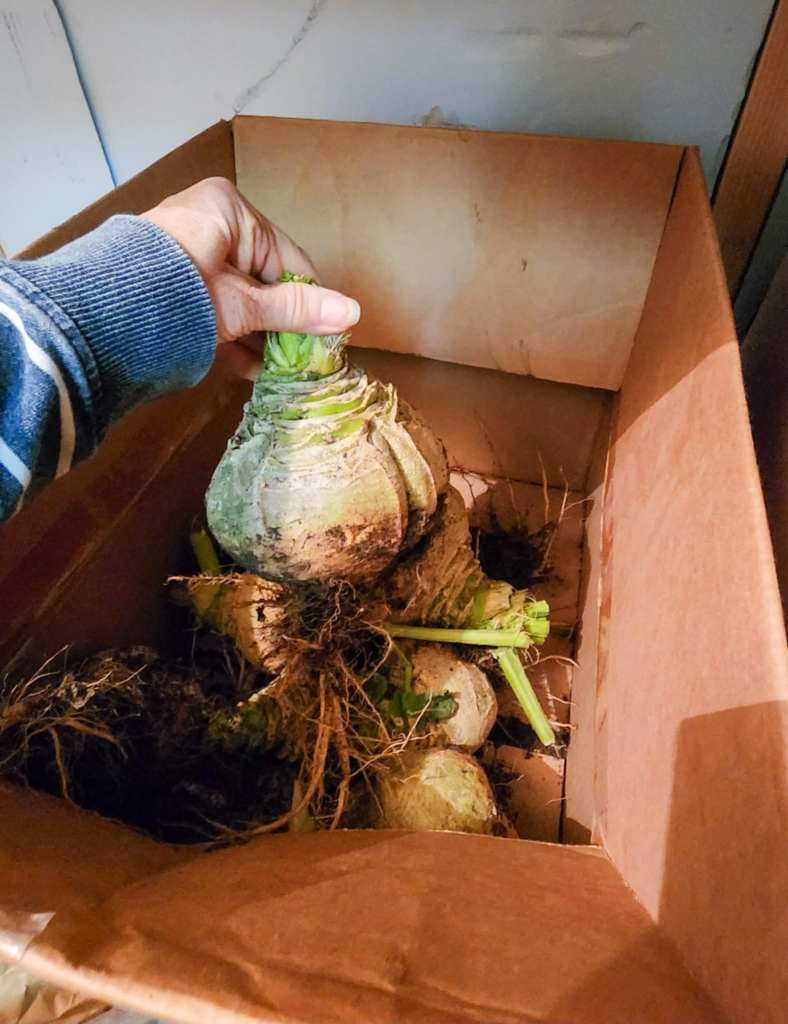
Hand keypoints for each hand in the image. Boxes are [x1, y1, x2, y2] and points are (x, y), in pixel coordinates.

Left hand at [142, 177, 359, 377]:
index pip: (288, 258)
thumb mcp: (244, 304)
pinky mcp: (171, 287)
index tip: (326, 337)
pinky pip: (215, 311)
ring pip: (240, 299)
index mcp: (230, 211)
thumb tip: (352, 312)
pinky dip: (233, 338)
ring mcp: (188, 256)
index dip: (309, 301)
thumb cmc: (180, 295)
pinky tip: (250, 370)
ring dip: (259, 337)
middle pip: (263, 280)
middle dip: (281, 324)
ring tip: (279, 371)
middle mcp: (209, 225)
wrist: (100, 319)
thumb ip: (296, 310)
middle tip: (302, 360)